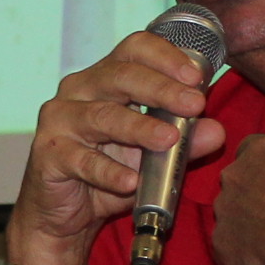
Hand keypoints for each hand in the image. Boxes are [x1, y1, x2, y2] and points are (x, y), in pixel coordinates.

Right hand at [7, 29, 229, 263]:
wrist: (64, 214)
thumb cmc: (109, 172)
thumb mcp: (153, 157)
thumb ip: (184, 142)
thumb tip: (216, 131)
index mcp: (106, 78)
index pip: (134, 49)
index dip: (166, 57)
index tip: (196, 77)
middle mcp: (79, 90)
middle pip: (120, 75)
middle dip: (161, 89)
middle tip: (195, 104)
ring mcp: (59, 120)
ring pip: (102, 116)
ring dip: (139, 128)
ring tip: (168, 140)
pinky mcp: (48, 154)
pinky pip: (82, 160)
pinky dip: (108, 171)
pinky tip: (131, 181)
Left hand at [207, 132, 264, 264]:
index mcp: (261, 150)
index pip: (255, 149)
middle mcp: (234, 176)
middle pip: (239, 182)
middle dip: (256, 194)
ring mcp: (224, 212)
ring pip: (232, 216)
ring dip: (249, 224)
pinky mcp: (221, 246)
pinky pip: (229, 249)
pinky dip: (244, 255)